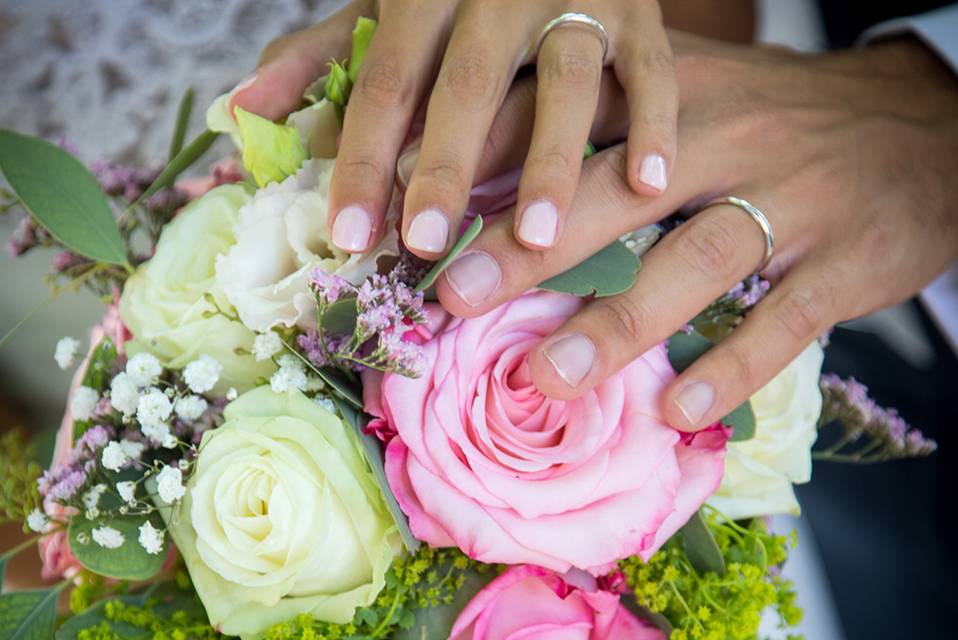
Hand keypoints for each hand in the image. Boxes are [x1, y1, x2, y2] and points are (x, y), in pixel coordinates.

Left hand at [232, 0, 679, 258]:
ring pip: (563, 83)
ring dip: (552, 160)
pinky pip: (653, 68)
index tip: (350, 236)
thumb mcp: (386, 3)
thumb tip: (247, 110)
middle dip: (445, 168)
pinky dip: (655, 121)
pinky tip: (652, 184)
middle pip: (466, 87)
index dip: (362, 160)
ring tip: (539, 235)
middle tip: (426, 244)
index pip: (386, 83)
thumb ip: (322, 54)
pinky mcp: (638, 9)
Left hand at [433, 34, 957, 429]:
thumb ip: (605, 122)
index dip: (489, 163)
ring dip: (619, 322)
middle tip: (451, 297)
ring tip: (550, 375)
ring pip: (694, 259)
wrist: (922, 124)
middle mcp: (728, 137)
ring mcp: (792, 199)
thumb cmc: (778, 119)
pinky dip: (730, 368)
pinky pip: (783, 319)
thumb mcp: (695, 94)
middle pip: (616, 191)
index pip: (569, 118)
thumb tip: (485, 163)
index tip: (419, 214)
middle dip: (528, 248)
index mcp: (677, 93)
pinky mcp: (847, 261)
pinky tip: (676, 413)